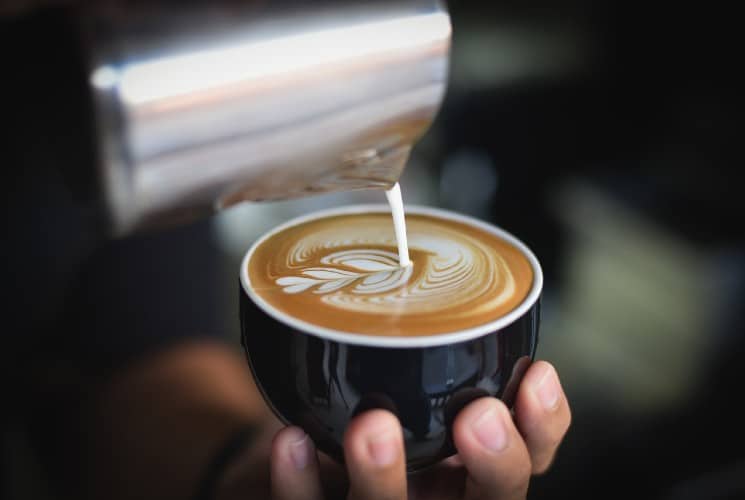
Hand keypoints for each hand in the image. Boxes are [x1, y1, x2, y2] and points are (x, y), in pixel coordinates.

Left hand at [270, 361, 569, 499]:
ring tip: (372, 424)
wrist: (296, 458)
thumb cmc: (368, 411)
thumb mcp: (414, 386)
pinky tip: (293, 441)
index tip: (535, 375)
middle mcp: (433, 499)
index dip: (542, 429)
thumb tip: (447, 279)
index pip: (527, 461)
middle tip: (479, 414)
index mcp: (465, 470)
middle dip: (496, 464)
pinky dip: (299, 481)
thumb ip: (435, 357)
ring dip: (384, 479)